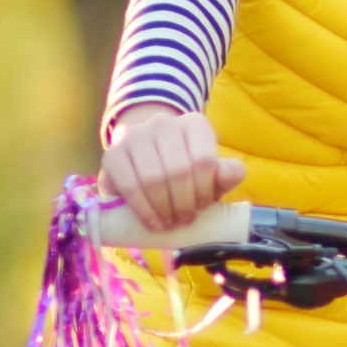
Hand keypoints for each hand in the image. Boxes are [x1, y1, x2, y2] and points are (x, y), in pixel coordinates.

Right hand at [100, 104, 245, 229]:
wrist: (145, 164)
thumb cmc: (186, 174)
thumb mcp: (210, 175)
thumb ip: (226, 174)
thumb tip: (233, 172)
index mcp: (193, 124)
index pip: (203, 158)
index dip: (204, 190)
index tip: (202, 207)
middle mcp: (163, 123)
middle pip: (178, 170)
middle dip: (183, 203)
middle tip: (184, 220)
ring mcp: (135, 135)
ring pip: (153, 178)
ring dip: (164, 207)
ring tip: (169, 222)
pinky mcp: (113, 153)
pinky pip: (129, 184)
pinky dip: (143, 208)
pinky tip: (152, 222)